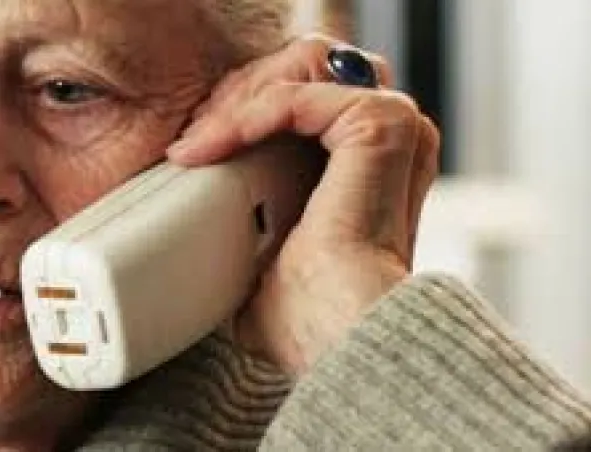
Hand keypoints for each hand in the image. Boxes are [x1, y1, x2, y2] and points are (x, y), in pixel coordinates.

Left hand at [167, 35, 440, 373]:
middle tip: (194, 141)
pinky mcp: (379, 126)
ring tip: (201, 142)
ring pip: (302, 76)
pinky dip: (249, 114)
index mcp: (377, 170)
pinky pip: (297, 96)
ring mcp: (395, 130)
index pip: (312, 110)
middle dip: (242, 102)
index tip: (198, 149)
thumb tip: (201, 255)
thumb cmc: (314, 313)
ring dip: (243, 103)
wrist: (340, 332)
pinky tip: (215, 145)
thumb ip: (255, 235)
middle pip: (307, 80)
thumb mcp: (272, 259)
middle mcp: (394, 144)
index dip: (251, 117)